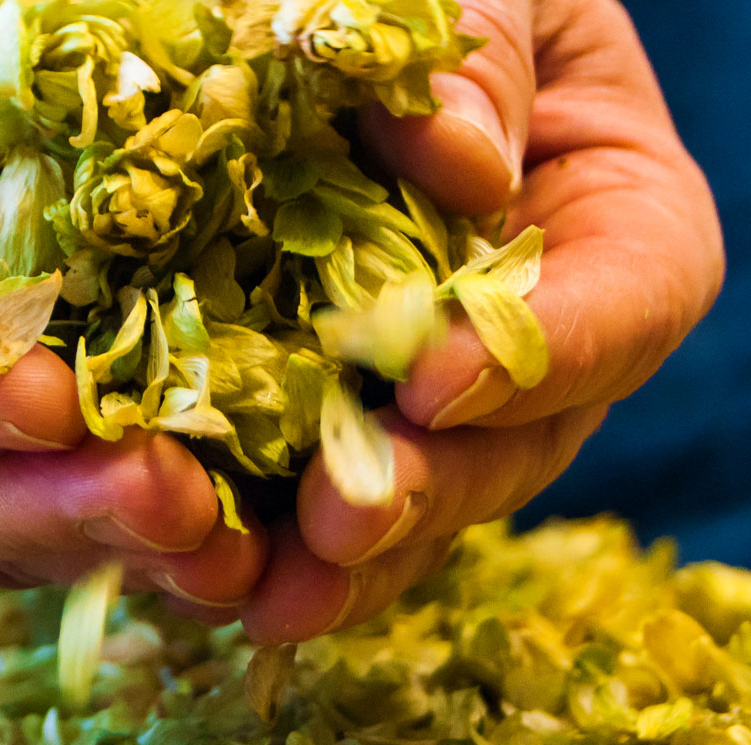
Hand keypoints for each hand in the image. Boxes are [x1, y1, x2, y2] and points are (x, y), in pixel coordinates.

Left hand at [239, 0, 723, 642]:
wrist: (323, 22)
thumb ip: (479, 55)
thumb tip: (463, 168)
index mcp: (606, 209)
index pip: (630, 296)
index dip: (551, 354)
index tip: (442, 385)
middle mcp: (529, 323)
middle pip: (517, 437)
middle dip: (428, 490)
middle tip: (339, 525)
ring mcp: (426, 384)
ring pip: (414, 494)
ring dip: (340, 559)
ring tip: (265, 596)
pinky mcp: (321, 407)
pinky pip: (308, 488)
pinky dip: (264, 536)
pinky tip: (206, 575)